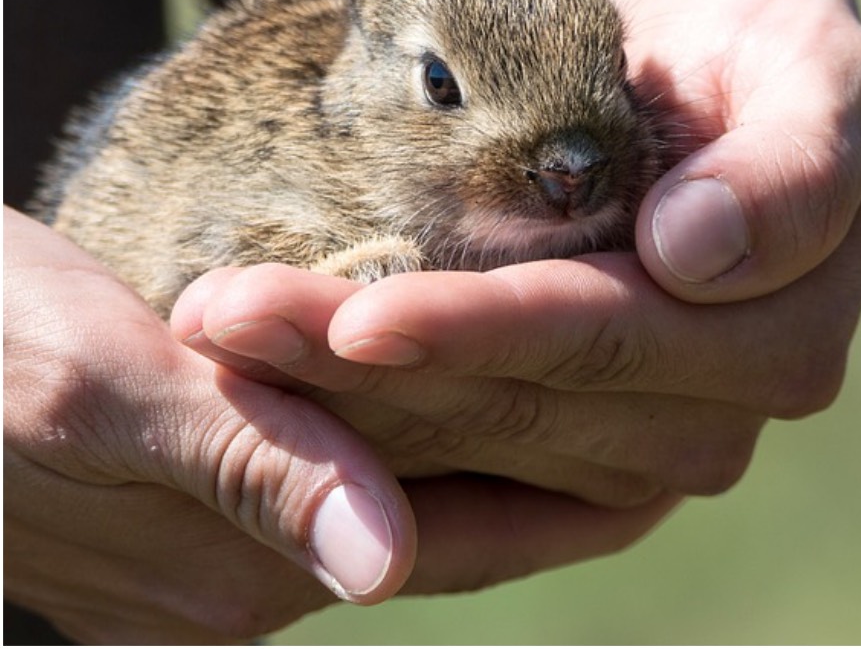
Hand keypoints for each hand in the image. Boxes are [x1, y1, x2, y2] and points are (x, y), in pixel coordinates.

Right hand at [6, 209, 684, 642]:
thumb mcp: (87, 391)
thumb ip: (248, 467)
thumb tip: (384, 564)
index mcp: (242, 571)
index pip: (470, 530)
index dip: (584, 474)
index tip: (691, 416)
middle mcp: (246, 586)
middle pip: (458, 518)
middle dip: (573, 454)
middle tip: (698, 384)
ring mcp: (215, 555)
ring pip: (414, 489)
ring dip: (504, 430)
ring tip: (622, 358)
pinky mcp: (185, 504)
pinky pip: (348, 464)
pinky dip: (423, 413)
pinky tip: (475, 351)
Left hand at [174, 0, 860, 506]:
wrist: (708, 63)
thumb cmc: (762, 39)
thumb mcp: (817, 56)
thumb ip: (796, 155)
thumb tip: (693, 252)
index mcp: (801, 312)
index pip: (624, 333)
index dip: (492, 330)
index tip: (358, 316)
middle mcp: (744, 400)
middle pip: (538, 403)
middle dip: (375, 369)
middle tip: (222, 320)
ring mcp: (675, 441)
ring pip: (489, 446)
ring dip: (343, 406)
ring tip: (217, 335)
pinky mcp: (605, 461)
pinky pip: (478, 478)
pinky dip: (370, 449)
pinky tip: (270, 407)